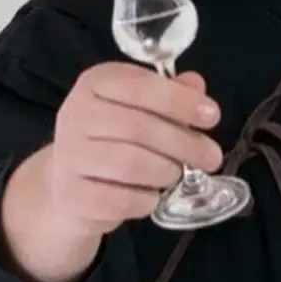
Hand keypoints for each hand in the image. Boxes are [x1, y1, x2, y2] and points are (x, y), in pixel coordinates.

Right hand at [42, 62, 223, 236]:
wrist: (70, 183)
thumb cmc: (116, 136)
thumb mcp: (144, 106)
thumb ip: (172, 93)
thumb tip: (196, 86)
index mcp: (97, 82)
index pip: (141, 85)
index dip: (180, 101)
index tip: (212, 116)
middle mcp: (76, 113)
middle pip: (139, 127)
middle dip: (185, 143)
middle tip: (212, 157)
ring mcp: (68, 155)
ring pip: (131, 164)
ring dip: (167, 172)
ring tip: (179, 174)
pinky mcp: (70, 195)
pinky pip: (121, 199)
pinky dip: (147, 199)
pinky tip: (153, 195)